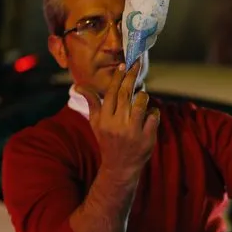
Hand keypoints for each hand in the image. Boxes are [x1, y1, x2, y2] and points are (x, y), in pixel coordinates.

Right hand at [76, 61, 159, 177]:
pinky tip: (150, 114)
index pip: (111, 93)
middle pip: (126, 95)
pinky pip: (154, 116)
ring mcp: (133, 132)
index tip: (123, 64)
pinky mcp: (147, 138)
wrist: (119, 167)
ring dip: (143, 96)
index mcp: (104, 119)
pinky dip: (154, 112)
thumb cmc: (108, 140)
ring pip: (141, 104)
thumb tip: (78, 86)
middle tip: (137, 64)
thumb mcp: (96, 123)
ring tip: (142, 96)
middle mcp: (117, 125)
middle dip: (132, 77)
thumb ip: (92, 103)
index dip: (118, 78)